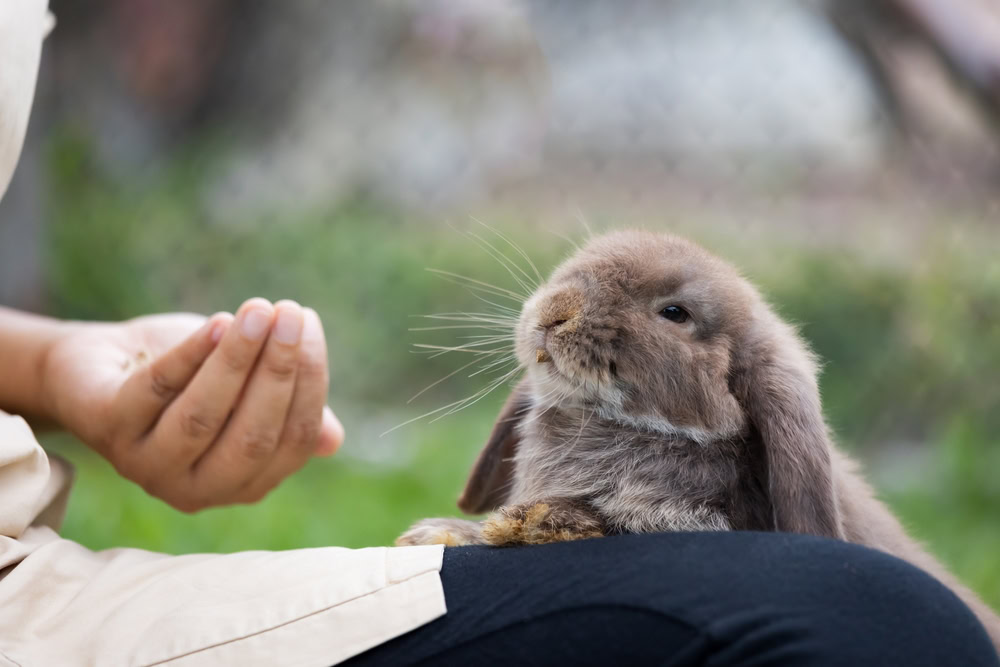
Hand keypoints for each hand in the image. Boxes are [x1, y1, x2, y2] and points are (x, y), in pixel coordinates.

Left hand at [42, 299, 343, 511]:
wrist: (100, 365)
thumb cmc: (188, 378)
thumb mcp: (246, 393)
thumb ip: (287, 413)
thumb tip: (332, 440)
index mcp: (242, 485)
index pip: (293, 444)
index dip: (309, 384)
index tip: (310, 326)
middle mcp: (195, 489)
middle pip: (252, 438)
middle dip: (278, 370)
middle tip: (290, 313)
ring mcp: (147, 464)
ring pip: (203, 416)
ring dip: (237, 359)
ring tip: (258, 310)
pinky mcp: (105, 428)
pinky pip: (156, 389)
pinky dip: (191, 353)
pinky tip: (218, 322)